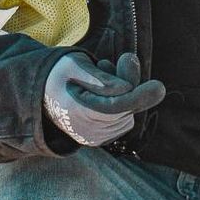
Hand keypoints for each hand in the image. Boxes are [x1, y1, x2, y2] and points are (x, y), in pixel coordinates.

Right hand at [43, 49, 166, 148]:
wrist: (40, 95)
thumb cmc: (58, 74)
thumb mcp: (76, 65)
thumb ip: (102, 77)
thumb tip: (128, 86)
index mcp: (77, 110)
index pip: (117, 105)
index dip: (140, 95)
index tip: (159, 86)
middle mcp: (86, 131)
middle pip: (125, 110)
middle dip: (128, 86)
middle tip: (119, 60)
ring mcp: (93, 139)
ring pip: (126, 116)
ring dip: (123, 96)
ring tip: (101, 80)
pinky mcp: (100, 140)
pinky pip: (123, 121)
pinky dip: (120, 107)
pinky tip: (104, 94)